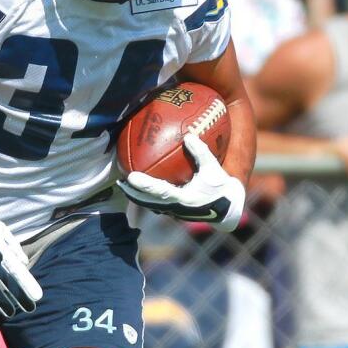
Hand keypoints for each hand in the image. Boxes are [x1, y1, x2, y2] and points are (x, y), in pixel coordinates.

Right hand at [0, 198, 42, 319]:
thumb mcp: (0, 229)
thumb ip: (13, 246)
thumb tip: (24, 263)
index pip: (16, 270)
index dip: (26, 283)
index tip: (36, 295)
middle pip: (5, 283)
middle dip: (18, 297)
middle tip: (29, 309)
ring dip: (0, 302)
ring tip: (11, 313)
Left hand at [119, 134, 245, 230]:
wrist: (227, 210)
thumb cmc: (220, 189)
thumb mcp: (213, 169)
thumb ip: (201, 153)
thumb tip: (188, 136)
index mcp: (184, 199)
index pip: (160, 192)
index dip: (145, 185)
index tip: (131, 177)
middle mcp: (176, 208)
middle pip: (148, 202)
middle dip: (132, 193)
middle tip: (120, 181)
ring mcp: (174, 212)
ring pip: (149, 204)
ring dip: (136, 196)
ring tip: (123, 185)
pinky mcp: (175, 212)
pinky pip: (156, 203)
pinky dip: (145, 196)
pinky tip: (139, 186)